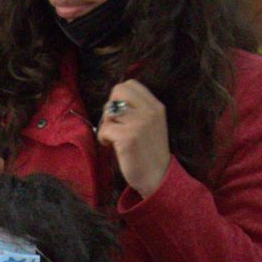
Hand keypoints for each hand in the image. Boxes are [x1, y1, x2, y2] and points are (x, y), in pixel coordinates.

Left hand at [96, 79, 171, 197]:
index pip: (130, 84)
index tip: (121, 115)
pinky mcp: (128, 137)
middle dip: (110, 107)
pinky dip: (103, 138)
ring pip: (108, 110)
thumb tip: (113, 100)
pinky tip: (112, 147)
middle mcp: (150, 111)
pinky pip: (104, 129)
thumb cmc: (148, 151)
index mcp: (156, 106)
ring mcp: (140, 123)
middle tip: (114, 124)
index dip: (119, 98)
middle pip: (117, 90)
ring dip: (106, 124)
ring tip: (114, 137)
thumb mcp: (151, 124)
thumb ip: (138, 109)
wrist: (157, 177)